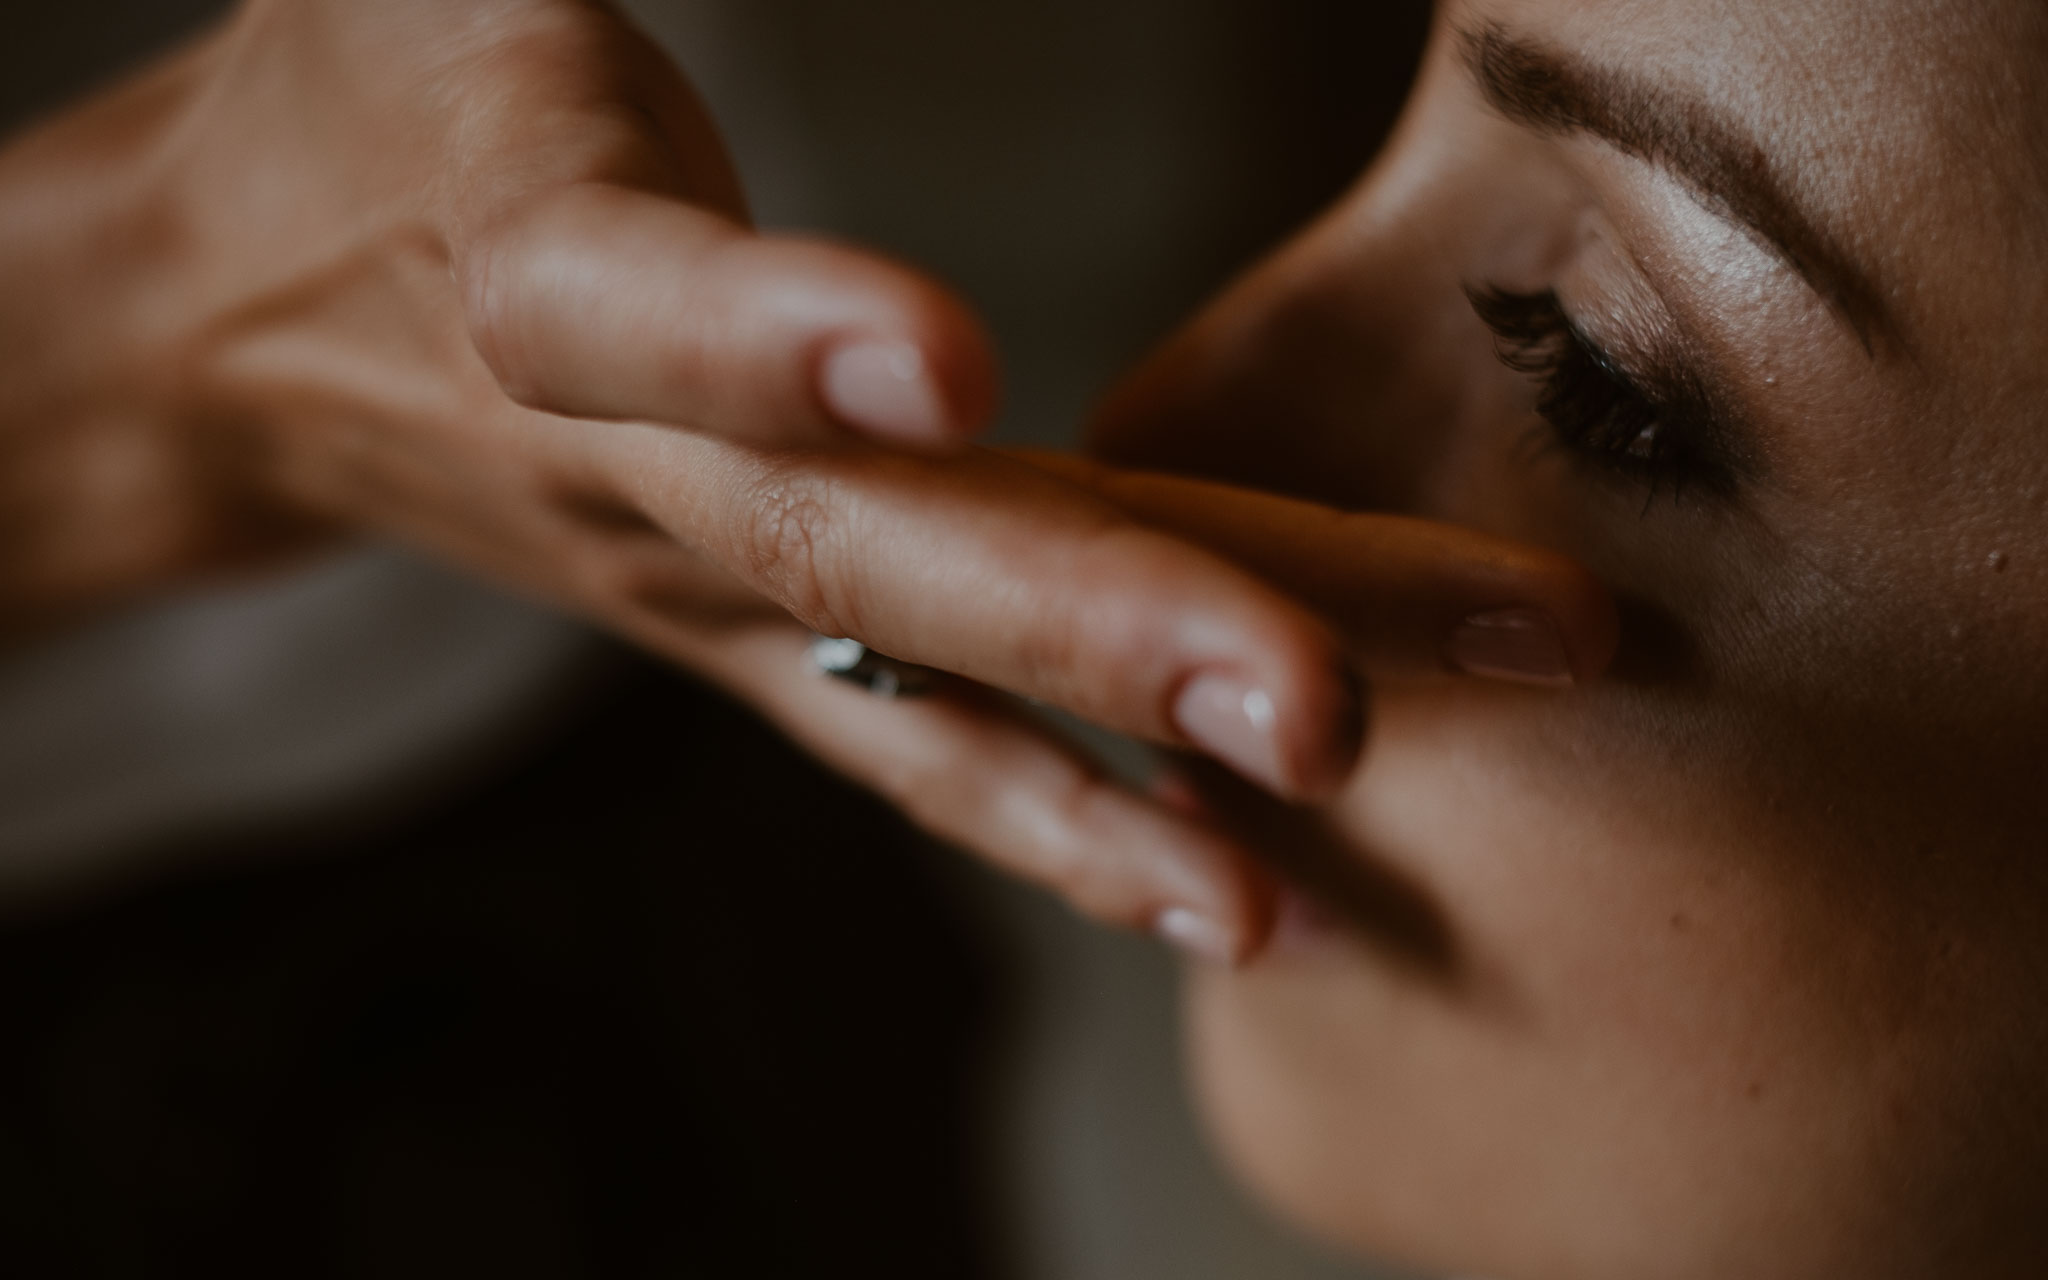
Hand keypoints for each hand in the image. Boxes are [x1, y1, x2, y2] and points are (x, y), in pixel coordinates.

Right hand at [0, 0, 1615, 961]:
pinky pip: (918, 749)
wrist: (257, 316)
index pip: (631, 307)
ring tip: (1334, 834)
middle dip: (1094, 629)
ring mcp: (695, 579)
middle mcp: (623, 457)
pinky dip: (1080, 836)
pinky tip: (1249, 902)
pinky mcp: (746, 644)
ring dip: (1139, 771)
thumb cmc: (385, 83)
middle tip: (1320, 709)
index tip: (946, 361)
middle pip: (856, 553)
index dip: (766, 339)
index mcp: (527, 246)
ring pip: (927, 677)